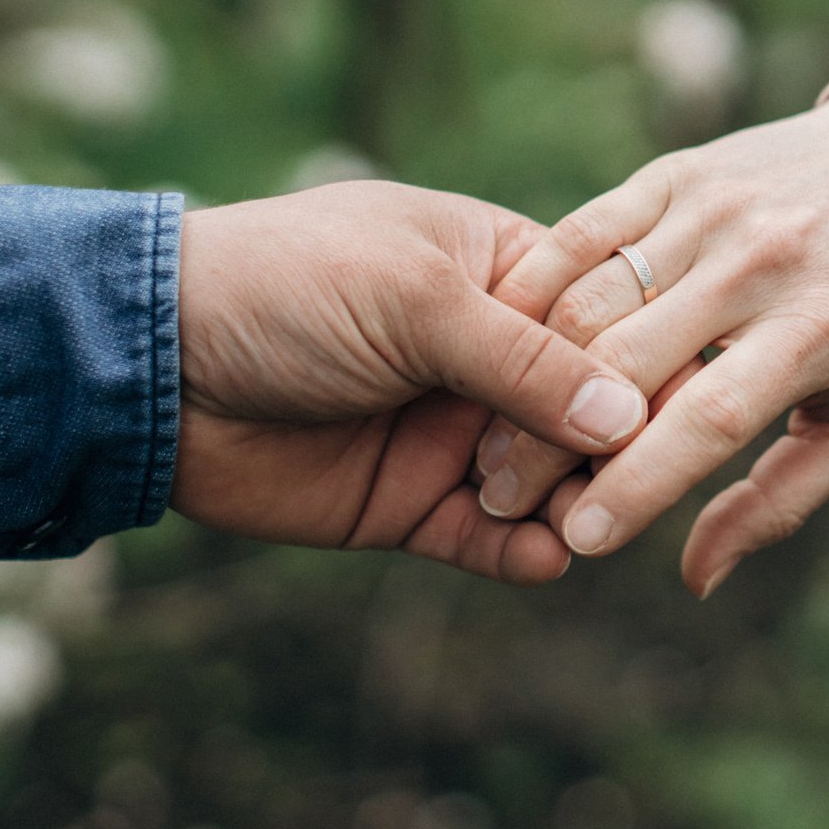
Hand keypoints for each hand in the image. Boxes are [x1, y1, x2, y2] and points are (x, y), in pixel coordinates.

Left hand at [171, 180, 651, 584]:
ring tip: (574, 520)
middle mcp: (492, 353)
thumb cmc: (286, 289)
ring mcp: (455, 432)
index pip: (610, 320)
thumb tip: (635, 417)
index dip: (644, 364)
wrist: (154, 367)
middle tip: (602, 471)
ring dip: (573, 501)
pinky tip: (545, 557)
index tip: (674, 405)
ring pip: (553, 480)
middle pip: (594, 409)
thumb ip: (529, 361)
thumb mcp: (417, 302)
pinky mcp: (414, 504)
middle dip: (609, 445)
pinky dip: (527, 554)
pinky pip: (493, 540)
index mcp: (504, 271)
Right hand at [473, 91, 828, 594]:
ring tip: (494, 437)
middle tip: (504, 499)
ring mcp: (711, 210)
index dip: (638, 486)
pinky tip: (500, 345)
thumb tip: (695, 578)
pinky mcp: (674, 173)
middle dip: (551, 442)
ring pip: (587, 299)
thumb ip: (782, 500)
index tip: (579, 542)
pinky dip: (529, 292)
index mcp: (816, 330)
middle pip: (626, 363)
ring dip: (525, 375)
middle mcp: (760, 264)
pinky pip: (577, 233)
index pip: (709, 420)